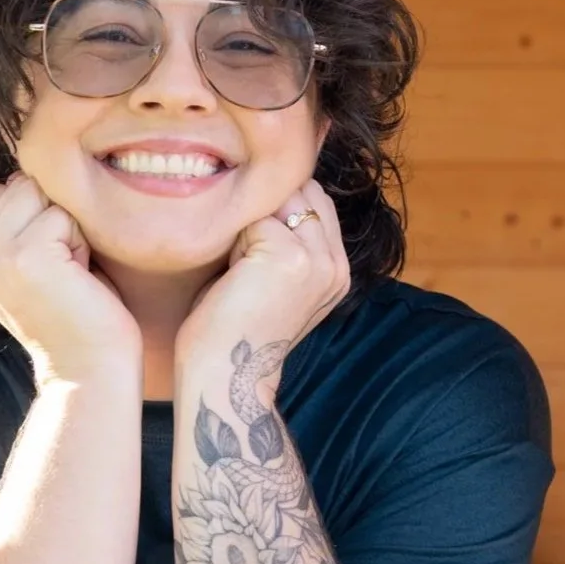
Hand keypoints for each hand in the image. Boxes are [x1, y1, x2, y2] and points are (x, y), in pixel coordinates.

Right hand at [0, 173, 142, 388]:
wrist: (90, 369)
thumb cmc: (80, 316)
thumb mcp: (38, 268)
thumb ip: (21, 227)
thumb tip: (23, 175)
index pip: (2, 192)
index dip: (39, 213)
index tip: (54, 261)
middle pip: (21, 186)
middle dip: (55, 216)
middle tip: (67, 266)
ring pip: (42, 196)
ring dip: (69, 229)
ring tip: (73, 271)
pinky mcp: (26, 257)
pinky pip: (63, 216)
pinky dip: (81, 243)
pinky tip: (80, 277)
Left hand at [173, 179, 350, 385]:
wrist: (224, 372)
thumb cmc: (234, 324)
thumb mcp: (279, 280)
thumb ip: (294, 240)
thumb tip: (281, 191)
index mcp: (339, 270)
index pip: (317, 200)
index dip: (279, 212)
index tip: (258, 256)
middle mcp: (336, 264)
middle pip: (301, 192)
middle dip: (267, 213)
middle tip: (248, 264)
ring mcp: (317, 259)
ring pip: (278, 201)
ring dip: (251, 227)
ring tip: (243, 271)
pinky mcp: (290, 256)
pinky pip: (253, 219)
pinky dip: (234, 242)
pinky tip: (234, 278)